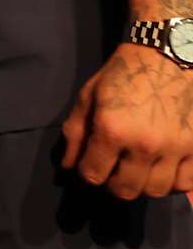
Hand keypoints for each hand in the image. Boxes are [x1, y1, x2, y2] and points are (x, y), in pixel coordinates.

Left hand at [60, 44, 192, 199]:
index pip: (93, 175)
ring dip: (143, 185)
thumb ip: (76, 133)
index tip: (91, 165)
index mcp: (112, 129)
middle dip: (113, 184)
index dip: (87, 174)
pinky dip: (173, 183)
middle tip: (114, 171)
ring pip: (156, 191)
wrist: (167, 57)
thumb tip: (69, 166)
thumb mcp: (89, 97)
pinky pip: (186, 184)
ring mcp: (174, 148)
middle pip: (125, 190)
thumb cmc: (122, 75)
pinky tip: (163, 169)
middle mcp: (144, 144)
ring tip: (138, 169)